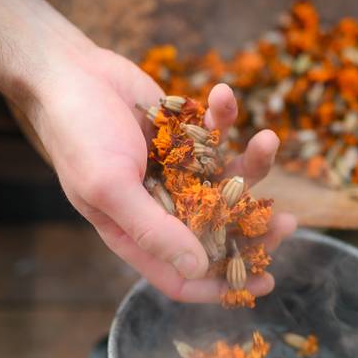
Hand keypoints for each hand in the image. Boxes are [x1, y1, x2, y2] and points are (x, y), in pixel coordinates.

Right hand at [24, 48, 295, 300]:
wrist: (71, 73)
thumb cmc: (78, 134)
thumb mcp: (109, 186)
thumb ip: (152, 229)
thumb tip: (197, 268)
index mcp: (135, 232)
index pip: (183, 275)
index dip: (222, 284)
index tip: (265, 279)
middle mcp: (160, 207)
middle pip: (217, 232)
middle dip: (253, 228)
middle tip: (287, 223)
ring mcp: (176, 170)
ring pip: (227, 180)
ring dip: (252, 163)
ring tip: (268, 139)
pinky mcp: (186, 135)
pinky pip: (216, 134)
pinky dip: (224, 116)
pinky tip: (223, 95)